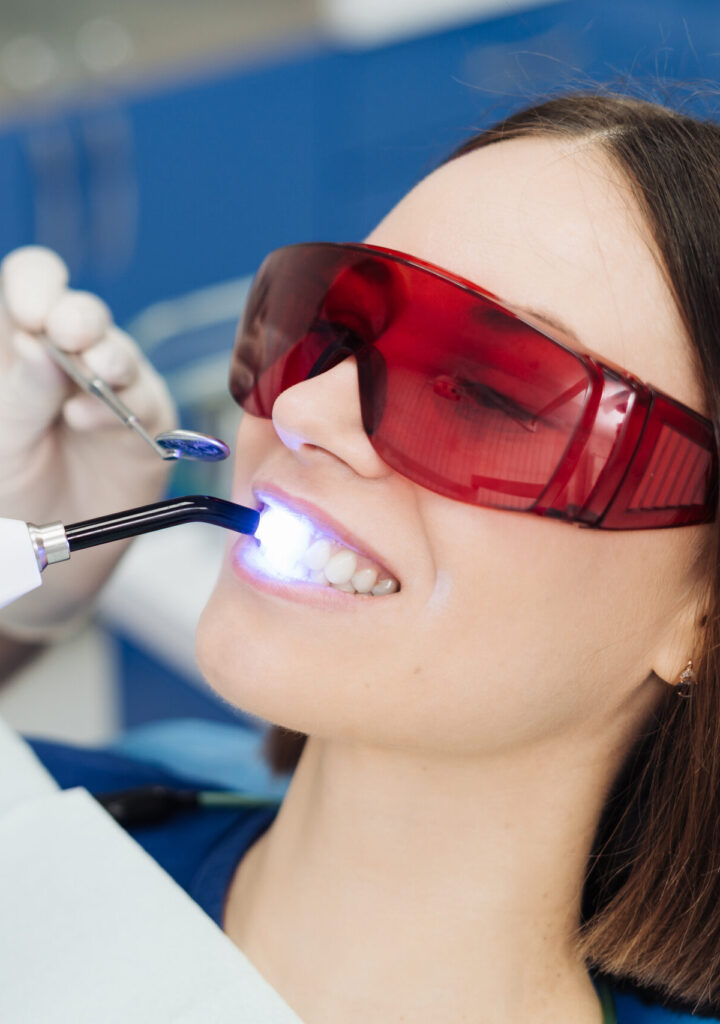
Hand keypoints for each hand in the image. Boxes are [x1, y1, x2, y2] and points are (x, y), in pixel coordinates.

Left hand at [0, 246, 177, 638]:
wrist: (50, 554)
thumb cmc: (10, 491)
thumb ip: (19, 393)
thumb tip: (38, 342)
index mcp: (22, 345)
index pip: (30, 285)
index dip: (37, 285)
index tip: (33, 310)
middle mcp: (70, 357)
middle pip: (81, 312)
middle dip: (79, 317)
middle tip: (69, 333)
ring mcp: (111, 389)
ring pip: (120, 352)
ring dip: (109, 356)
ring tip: (95, 372)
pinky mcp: (147, 423)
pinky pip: (144, 402)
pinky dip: (121, 406)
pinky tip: (92, 418)